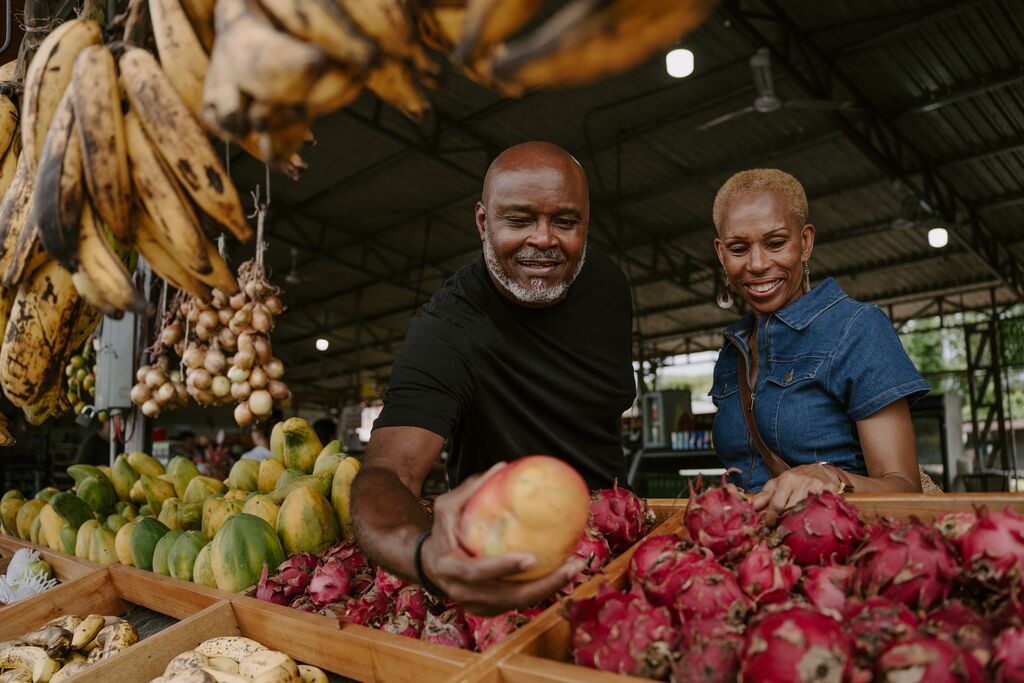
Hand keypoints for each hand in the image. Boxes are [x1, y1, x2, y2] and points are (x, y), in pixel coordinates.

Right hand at [420, 462, 584, 615]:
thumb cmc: (442, 531)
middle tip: (570, 566)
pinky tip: (563, 572)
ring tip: (575, 568)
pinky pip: (519, 603)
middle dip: (542, 586)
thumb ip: (471, 489)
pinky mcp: (490, 610)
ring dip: (550, 589)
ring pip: (518, 604)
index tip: (531, 558)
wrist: (429, 564)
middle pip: (507, 598)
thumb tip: (502, 467)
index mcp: (450, 568)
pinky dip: (542, 590)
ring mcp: (477, 605)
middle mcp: (463, 592)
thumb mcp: (447, 507)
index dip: (503, 568)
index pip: (476, 572)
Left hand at [752, 464, 840, 526]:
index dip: (771, 519)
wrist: (819, 471)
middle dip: (784, 523)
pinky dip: (816, 519)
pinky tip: (811, 523)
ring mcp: (817, 487)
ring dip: (799, 524)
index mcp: (787, 480)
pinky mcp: (831, 492)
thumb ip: (765, 495)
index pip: (777, 504)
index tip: (769, 527)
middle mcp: (802, 482)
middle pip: (791, 509)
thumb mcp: (778, 483)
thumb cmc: (795, 479)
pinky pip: (822, 510)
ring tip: (794, 530)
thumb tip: (753, 507)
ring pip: (806, 512)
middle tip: (781, 531)